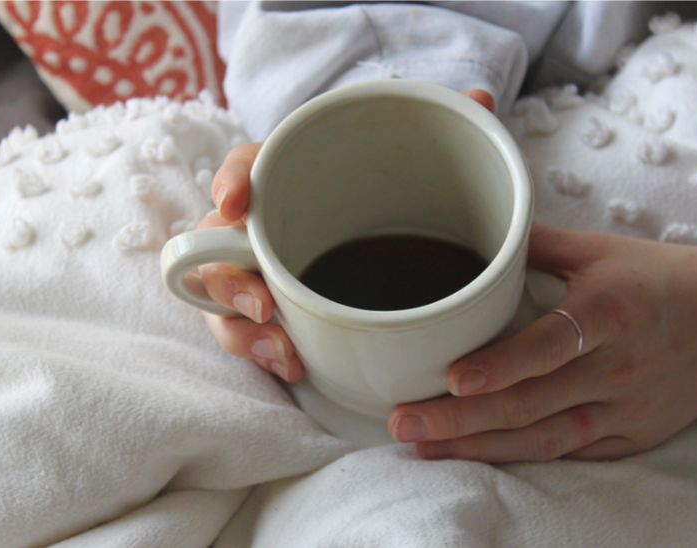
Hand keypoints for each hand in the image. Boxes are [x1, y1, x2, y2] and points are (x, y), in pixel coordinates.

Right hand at [196, 89, 496, 382]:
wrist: (398, 262)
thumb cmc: (390, 201)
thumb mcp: (417, 166)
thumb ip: (442, 133)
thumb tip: (482, 99)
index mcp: (290, 179)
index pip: (245, 167)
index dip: (232, 182)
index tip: (236, 205)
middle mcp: (264, 226)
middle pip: (214, 243)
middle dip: (226, 278)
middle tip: (263, 303)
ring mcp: (260, 272)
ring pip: (219, 295)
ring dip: (241, 329)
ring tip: (282, 350)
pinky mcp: (268, 312)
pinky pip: (242, 333)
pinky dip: (260, 350)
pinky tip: (292, 364)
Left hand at [388, 223, 696, 462]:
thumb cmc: (660, 279)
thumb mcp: (601, 250)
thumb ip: (534, 243)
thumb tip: (479, 226)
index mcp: (609, 311)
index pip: (551, 344)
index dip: (503, 366)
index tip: (455, 379)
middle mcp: (617, 366)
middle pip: (532, 402)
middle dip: (462, 418)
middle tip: (403, 423)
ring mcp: (625, 408)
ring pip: (545, 437)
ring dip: (479, 446)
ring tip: (423, 447)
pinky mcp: (631, 435)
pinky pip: (570, 453)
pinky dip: (521, 458)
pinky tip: (475, 457)